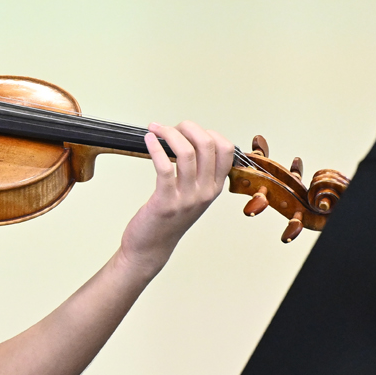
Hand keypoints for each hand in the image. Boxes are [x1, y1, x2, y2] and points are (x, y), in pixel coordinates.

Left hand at [118, 120, 233, 274]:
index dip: (209, 132)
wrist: (151, 247)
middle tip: (172, 127)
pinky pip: (164, 167)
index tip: (190, 131)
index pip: (226, 149)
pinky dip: (155, 148)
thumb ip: (198, 173)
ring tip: (156, 129)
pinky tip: (148, 140)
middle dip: (188, 127)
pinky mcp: (166, 201)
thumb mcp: (193, 196)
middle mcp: (205, 192)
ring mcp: (187, 198)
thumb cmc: (168, 219)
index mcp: (214, 188)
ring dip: (170, 134)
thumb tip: (189, 139)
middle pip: (208, 145)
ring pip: (186, 153)